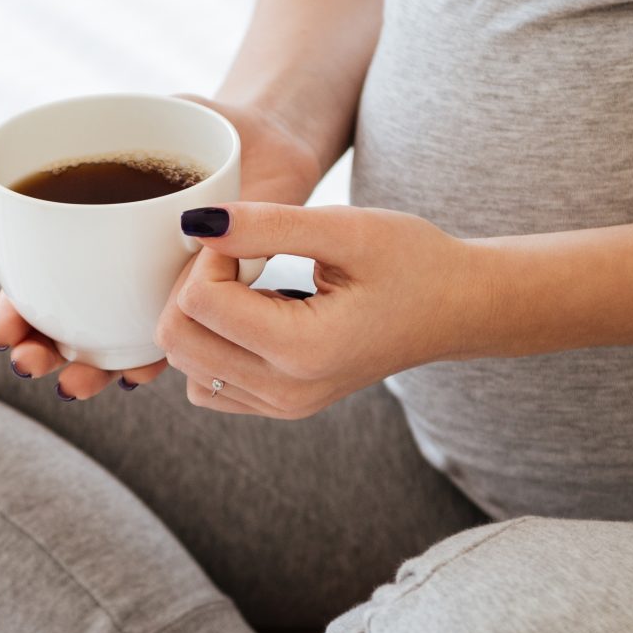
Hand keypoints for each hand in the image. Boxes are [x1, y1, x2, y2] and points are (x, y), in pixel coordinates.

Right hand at [0, 95, 329, 399]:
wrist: (273, 141)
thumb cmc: (204, 123)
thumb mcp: (160, 114)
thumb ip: (127, 135)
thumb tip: (71, 161)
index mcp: (87, 229)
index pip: (34, 280)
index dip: (13, 311)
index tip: (2, 330)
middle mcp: (112, 268)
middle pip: (62, 323)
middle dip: (38, 352)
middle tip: (27, 361)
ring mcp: (155, 291)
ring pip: (109, 345)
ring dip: (85, 372)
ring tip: (73, 386)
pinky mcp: (203, 306)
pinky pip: (173, 342)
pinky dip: (150, 362)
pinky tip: (134, 374)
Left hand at [158, 200, 475, 418]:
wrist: (455, 308)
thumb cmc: (412, 261)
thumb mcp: (345, 228)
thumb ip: (268, 225)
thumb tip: (195, 225)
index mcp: (303, 349)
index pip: (199, 302)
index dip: (210, 254)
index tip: (247, 234)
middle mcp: (286, 392)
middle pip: (178, 342)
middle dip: (193, 287)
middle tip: (241, 256)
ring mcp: (281, 407)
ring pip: (186, 366)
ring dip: (199, 318)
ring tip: (250, 285)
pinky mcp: (278, 407)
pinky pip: (208, 383)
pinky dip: (211, 346)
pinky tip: (251, 314)